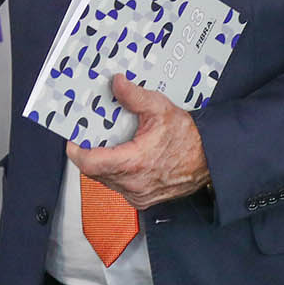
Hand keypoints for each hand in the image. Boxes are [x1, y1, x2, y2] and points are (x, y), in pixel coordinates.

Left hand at [65, 76, 209, 208]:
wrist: (210, 159)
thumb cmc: (190, 138)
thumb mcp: (160, 108)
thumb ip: (134, 96)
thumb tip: (117, 84)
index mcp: (133, 163)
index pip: (89, 163)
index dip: (76, 150)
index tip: (74, 138)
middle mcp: (133, 184)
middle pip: (94, 172)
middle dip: (90, 153)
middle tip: (91, 136)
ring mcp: (137, 195)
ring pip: (105, 180)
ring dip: (103, 164)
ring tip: (110, 145)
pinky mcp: (142, 200)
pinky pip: (118, 187)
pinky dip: (117, 173)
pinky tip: (125, 158)